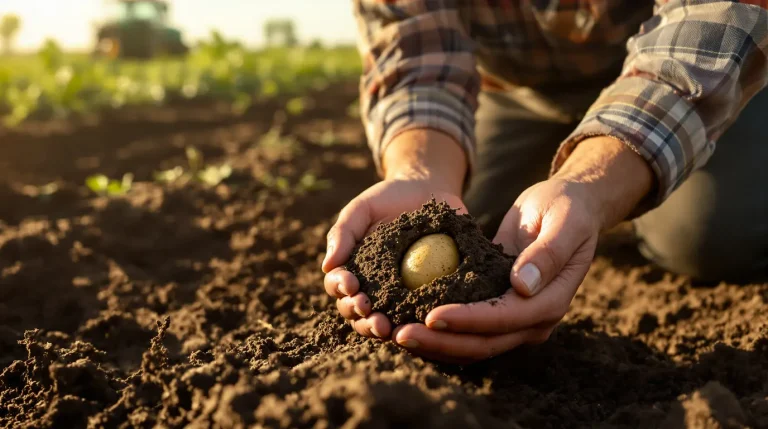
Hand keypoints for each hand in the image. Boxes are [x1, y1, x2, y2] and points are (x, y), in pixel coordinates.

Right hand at [322, 128, 467, 339]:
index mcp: (352, 270)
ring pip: (383, 322)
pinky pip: (418, 315)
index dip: (341, 288)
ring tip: (386, 328)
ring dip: (379, 329)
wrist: (428, 192)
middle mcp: (372, 288)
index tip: (351, 284)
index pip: (338, 287)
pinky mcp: (426, 297)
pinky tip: (418, 325)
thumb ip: (343, 233)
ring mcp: (399, 296)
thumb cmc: (389, 199)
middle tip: (368, 312)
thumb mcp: (363, 209)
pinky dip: (415, 325)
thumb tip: (327, 266)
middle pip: (357, 313)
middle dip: (359, 316)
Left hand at [388, 137, 653, 362]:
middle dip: (440, 342)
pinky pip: (466, 328)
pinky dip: (438, 331)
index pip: (504, 319)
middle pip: (483, 343)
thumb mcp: (564, 223)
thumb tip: (522, 286)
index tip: (431, 316)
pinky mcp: (498, 309)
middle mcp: (533, 320)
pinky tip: (405, 320)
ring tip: (394, 334)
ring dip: (434, 343)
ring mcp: (515, 319)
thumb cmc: (567, 208)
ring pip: (471, 343)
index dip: (468, 321)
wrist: (570, 208)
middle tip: (399, 334)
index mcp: (551, 302)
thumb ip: (548, 254)